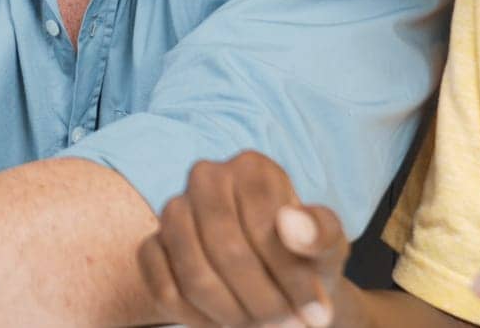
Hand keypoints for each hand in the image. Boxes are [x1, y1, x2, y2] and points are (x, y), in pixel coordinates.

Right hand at [138, 151, 350, 327]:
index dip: (290, 274)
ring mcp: (172, 211)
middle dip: (263, 300)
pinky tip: (226, 323)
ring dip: (233, 314)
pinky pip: (165, 291)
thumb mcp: (329, 247)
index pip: (264, 225)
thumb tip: (291, 223)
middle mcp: (205, 178)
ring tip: (261, 325)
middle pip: (227, 251)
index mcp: (251, 168)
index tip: (315, 309)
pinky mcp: (151, 246)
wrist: (274, 277)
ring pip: (194, 275)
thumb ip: (321, 233)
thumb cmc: (304, 256)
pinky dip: (199, 319)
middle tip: (289, 326)